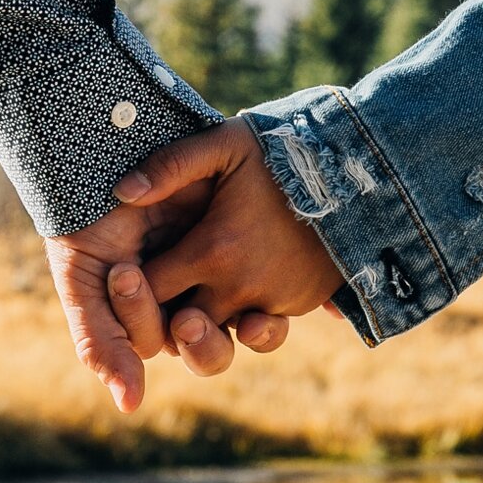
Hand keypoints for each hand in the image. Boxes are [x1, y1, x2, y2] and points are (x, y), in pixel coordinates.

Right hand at [44, 180, 288, 415]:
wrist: (116, 153)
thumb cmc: (90, 221)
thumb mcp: (85, 281)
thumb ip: (101, 342)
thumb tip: (130, 407)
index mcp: (147, 319)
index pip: (155, 342)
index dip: (143, 320)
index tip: (127, 273)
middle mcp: (187, 308)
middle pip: (207, 353)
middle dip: (200, 343)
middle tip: (187, 319)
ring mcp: (222, 288)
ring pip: (240, 337)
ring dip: (236, 336)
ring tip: (228, 320)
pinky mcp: (251, 260)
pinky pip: (269, 311)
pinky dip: (266, 322)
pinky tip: (258, 315)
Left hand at [110, 119, 343, 335]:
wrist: (361, 171)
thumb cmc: (283, 151)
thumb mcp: (224, 144)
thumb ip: (170, 165)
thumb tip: (121, 193)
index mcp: (211, 251)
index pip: (150, 290)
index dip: (133, 288)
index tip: (131, 272)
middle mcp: (239, 287)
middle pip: (182, 330)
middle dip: (166, 321)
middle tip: (162, 297)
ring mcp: (272, 301)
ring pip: (224, 337)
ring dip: (209, 328)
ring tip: (200, 306)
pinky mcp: (298, 305)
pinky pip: (260, 325)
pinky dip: (247, 314)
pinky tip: (241, 287)